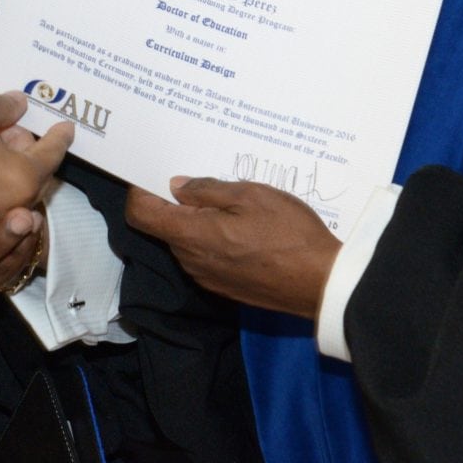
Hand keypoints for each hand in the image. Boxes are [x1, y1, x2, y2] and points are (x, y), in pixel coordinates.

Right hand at [0, 91, 69, 230]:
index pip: (48, 156)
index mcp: (17, 178)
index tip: (67, 127)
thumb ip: (0, 107)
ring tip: (18, 184)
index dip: (58, 138)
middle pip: (32, 189)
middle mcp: (5, 212)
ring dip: (17, 201)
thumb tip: (19, 102)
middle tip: (33, 141)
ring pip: (10, 224)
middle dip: (37, 164)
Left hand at [124, 176, 339, 318]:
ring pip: (188, 243)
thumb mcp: (250, 195)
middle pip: (166, 227)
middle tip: (208, 182)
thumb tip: (178, 187)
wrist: (321, 284)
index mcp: (191, 235)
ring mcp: (208, 278)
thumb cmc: (287, 233)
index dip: (141, 191)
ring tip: (234, 205)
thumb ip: (208, 190)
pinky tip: (245, 231)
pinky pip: (207, 258)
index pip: (141, 214)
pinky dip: (215, 241)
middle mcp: (191, 261)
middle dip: (177, 204)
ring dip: (199, 223)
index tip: (156, 174)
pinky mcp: (225, 288)